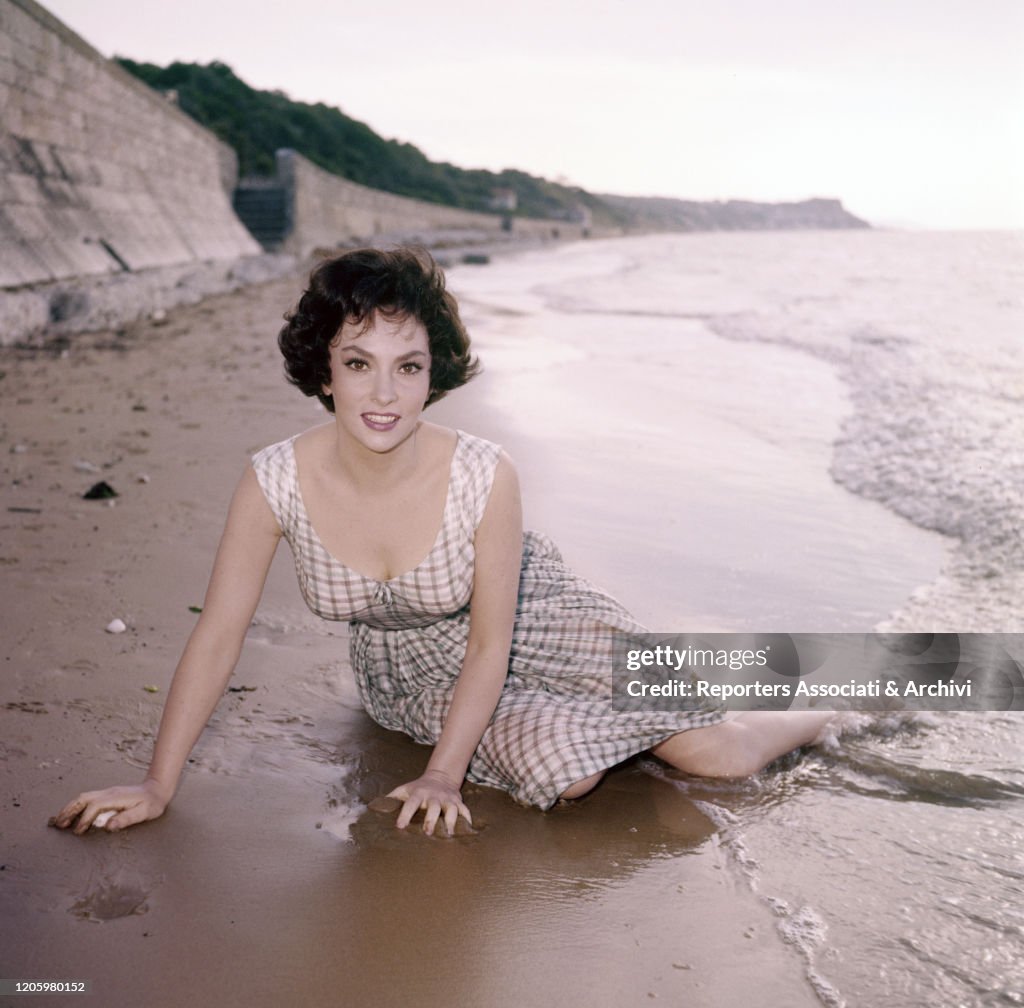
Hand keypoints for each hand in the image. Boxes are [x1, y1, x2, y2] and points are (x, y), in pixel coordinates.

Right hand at [51, 780, 169, 835]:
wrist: (157, 789)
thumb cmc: (152, 803)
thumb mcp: (144, 812)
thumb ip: (127, 818)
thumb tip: (108, 826)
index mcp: (115, 798)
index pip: (94, 807)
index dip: (84, 819)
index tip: (79, 832)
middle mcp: (108, 793)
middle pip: (83, 799)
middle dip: (69, 811)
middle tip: (59, 825)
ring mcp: (107, 792)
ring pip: (83, 797)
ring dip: (70, 808)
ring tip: (60, 821)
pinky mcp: (107, 795)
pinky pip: (87, 798)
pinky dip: (76, 805)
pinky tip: (72, 814)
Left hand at [386, 770, 470, 836]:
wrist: (441, 776)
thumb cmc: (418, 788)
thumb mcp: (404, 789)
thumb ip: (391, 798)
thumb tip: (373, 808)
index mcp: (419, 793)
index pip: (411, 803)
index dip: (405, 814)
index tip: (400, 826)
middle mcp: (434, 796)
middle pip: (433, 807)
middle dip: (431, 819)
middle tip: (427, 832)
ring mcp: (447, 799)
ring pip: (451, 809)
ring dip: (450, 821)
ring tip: (449, 834)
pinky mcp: (458, 802)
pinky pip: (465, 810)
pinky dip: (466, 819)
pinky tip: (466, 829)